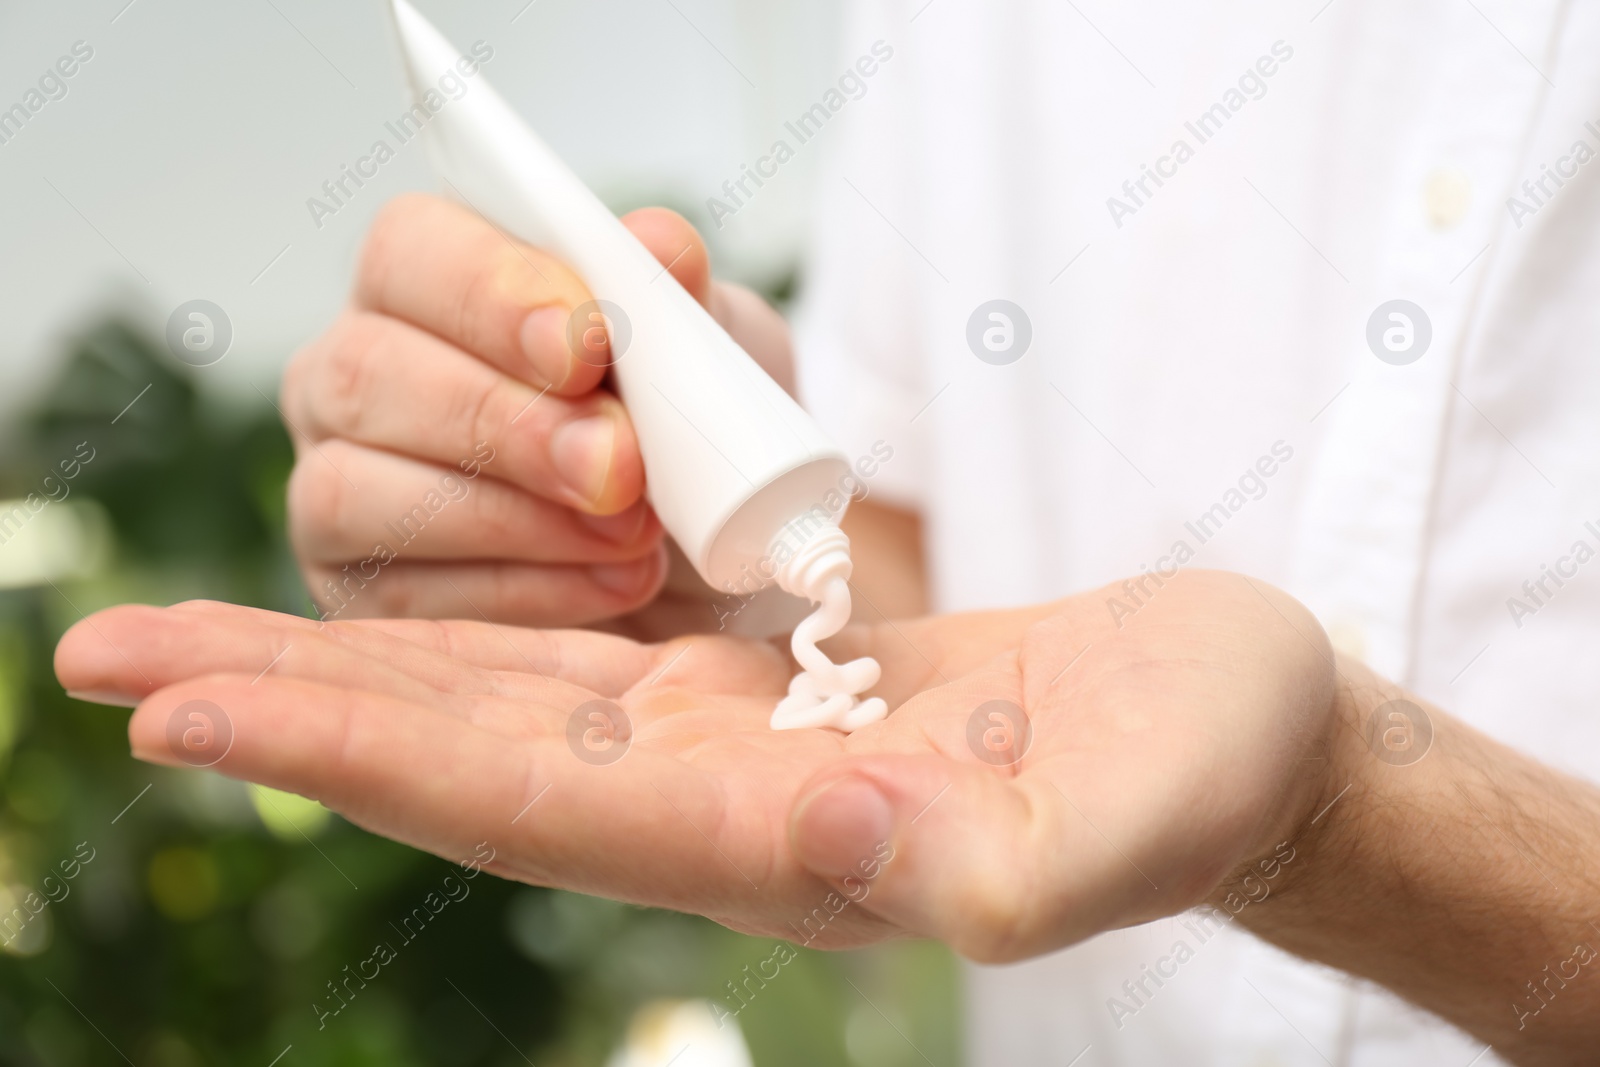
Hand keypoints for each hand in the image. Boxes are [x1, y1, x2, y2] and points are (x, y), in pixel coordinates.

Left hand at [54, 569, 1336, 960]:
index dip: (357, 751)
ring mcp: (738, 734)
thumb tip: (842, 840)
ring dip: (349, 659)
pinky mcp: (771, 674)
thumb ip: (996, 855)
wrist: (1226, 733)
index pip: (528, 798)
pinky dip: (474, 622)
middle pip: (469, 747)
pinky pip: (585, 647)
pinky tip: (394, 608)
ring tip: (197, 632)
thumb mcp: (1120, 812)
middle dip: (291, 701)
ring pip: (505, 695)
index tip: (189, 709)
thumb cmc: (1195, 773)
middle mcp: (726, 795)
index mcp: (783, 835)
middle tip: (109, 656)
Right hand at [280, 194, 795, 628]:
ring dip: (512, 519)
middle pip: (367, 371)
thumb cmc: (682, 432)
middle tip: (620, 467)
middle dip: (506, 424)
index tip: (588, 346)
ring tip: (633, 534)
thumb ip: (677, 297)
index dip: (492, 292)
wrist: (709, 563)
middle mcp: (357, 372)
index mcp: (427, 279)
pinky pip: (401, 594)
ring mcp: (335, 485)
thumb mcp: (710, 352)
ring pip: (356, 488)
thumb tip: (658, 243)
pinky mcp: (357, 590)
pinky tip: (613, 584)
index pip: (410, 248)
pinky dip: (522, 594)